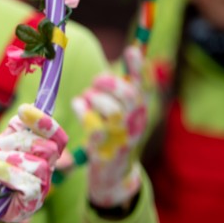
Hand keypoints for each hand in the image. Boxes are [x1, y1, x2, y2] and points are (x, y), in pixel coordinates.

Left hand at [0, 103, 67, 222]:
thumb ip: (14, 131)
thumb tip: (29, 108)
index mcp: (41, 154)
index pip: (57, 138)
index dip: (44, 122)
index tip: (24, 109)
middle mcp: (45, 170)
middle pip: (50, 148)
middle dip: (21, 141)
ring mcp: (40, 188)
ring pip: (39, 165)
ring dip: (8, 158)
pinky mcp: (31, 203)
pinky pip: (29, 184)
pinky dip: (7, 172)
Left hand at [73, 45, 148, 207]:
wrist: (113, 173)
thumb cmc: (113, 133)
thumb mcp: (121, 110)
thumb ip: (121, 88)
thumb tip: (132, 52)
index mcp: (141, 109)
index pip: (144, 86)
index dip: (138, 68)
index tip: (130, 49)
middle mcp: (136, 122)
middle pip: (130, 96)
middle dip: (109, 83)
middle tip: (96, 82)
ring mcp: (123, 137)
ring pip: (113, 111)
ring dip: (94, 99)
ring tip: (85, 99)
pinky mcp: (107, 150)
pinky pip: (95, 128)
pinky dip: (83, 113)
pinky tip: (79, 107)